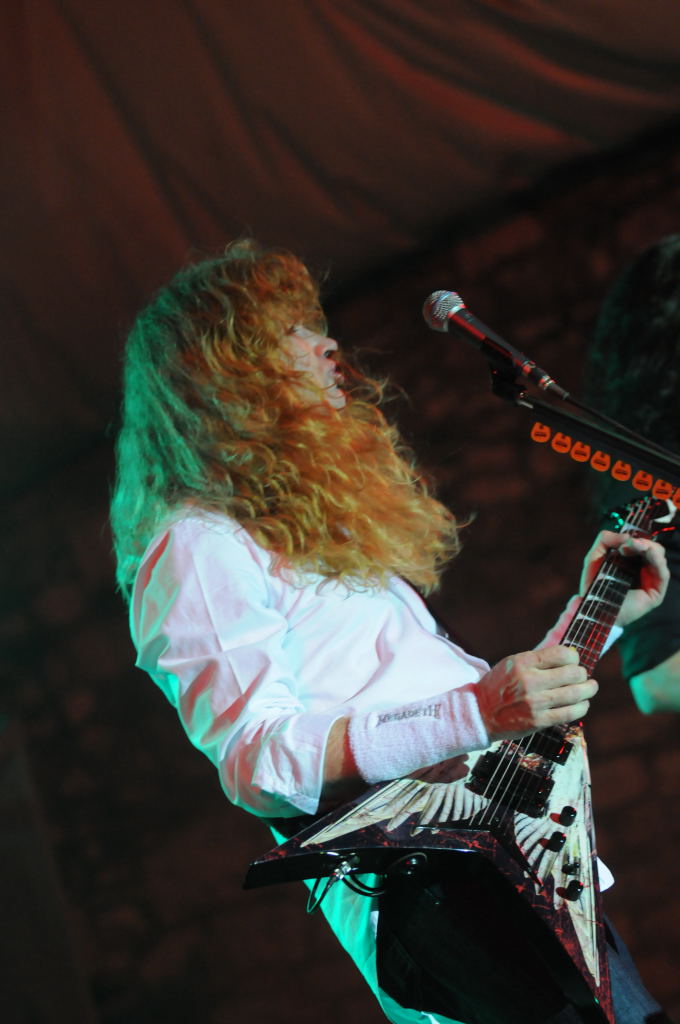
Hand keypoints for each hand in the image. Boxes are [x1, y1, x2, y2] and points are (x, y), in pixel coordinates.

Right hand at [476, 645, 596, 741]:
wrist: (480, 714)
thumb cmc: (499, 686)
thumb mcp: (512, 664)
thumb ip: (538, 660)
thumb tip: (571, 656)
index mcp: (522, 662)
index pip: (561, 654)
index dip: (573, 657)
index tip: (574, 661)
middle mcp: (529, 681)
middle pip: (572, 673)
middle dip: (582, 673)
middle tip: (582, 676)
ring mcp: (535, 703)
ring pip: (575, 693)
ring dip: (589, 689)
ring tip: (591, 687)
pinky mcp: (538, 721)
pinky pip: (570, 713)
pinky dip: (582, 707)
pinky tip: (583, 704)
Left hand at [579, 530, 668, 628]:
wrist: (593, 606)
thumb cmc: (593, 583)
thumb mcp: (595, 555)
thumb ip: (606, 539)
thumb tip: (627, 535)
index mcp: (631, 561)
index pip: (642, 543)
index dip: (637, 536)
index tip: (626, 538)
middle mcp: (643, 569)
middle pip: (654, 548)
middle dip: (643, 541)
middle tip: (629, 543)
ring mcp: (650, 580)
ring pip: (660, 557)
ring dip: (650, 547)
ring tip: (635, 546)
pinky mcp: (655, 592)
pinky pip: (663, 573)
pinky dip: (658, 560)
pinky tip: (649, 553)